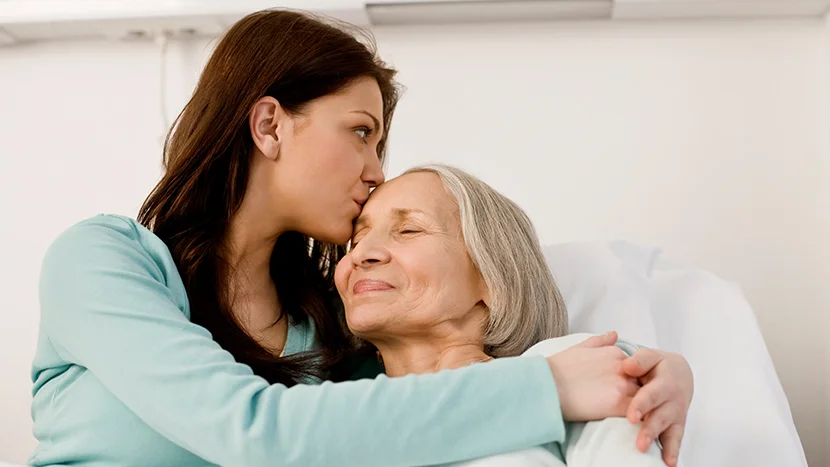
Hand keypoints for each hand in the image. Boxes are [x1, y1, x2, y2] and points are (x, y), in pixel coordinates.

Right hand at [546, 331, 640, 421]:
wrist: (546, 386)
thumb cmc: (557, 369)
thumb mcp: (579, 348)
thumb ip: (600, 341)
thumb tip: (615, 334)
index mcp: (615, 352)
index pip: (638, 368)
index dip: (633, 380)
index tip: (625, 391)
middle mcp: (623, 366)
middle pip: (645, 382)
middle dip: (641, 394)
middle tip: (637, 406)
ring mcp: (622, 385)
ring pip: (646, 399)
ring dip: (643, 408)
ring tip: (638, 419)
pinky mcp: (619, 404)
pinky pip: (639, 414)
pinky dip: (639, 420)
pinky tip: (634, 426)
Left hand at [622, 348, 693, 466]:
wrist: (680, 374)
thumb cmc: (658, 366)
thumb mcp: (650, 357)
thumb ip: (640, 360)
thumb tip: (627, 367)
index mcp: (665, 381)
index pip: (651, 394)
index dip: (641, 405)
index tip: (631, 417)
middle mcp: (673, 400)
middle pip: (661, 416)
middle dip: (650, 430)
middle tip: (640, 443)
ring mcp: (676, 414)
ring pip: (668, 429)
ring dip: (659, 442)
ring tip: (646, 451)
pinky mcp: (677, 425)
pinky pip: (676, 439)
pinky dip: (673, 451)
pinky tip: (668, 463)